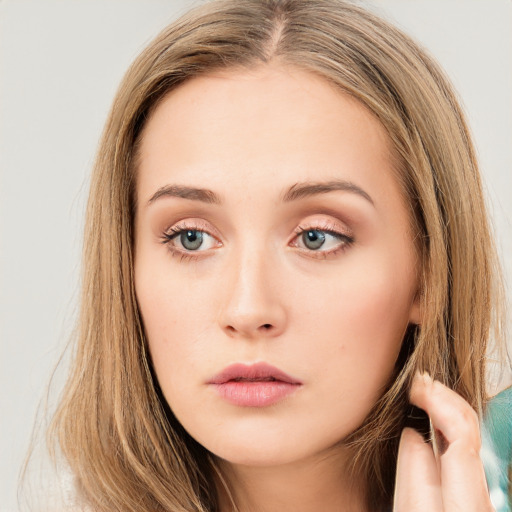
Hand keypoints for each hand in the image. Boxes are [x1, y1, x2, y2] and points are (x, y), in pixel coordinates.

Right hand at [393, 372, 494, 510]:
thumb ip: (414, 476)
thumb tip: (415, 434)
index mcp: (466, 501)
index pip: (462, 435)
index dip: (439, 401)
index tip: (415, 385)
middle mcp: (482, 496)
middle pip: (472, 430)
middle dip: (446, 398)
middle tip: (419, 382)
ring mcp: (483, 496)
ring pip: (470, 438)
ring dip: (447, 409)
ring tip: (423, 392)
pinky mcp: (476, 496)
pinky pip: (465, 451)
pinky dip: (448, 428)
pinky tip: (432, 422)